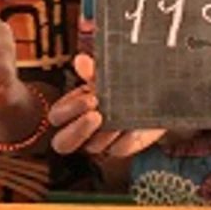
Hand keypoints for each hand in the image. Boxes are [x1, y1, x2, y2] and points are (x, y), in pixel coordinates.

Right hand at [47, 53, 165, 155]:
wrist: (154, 93)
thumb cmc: (122, 82)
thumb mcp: (107, 75)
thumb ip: (93, 71)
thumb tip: (80, 60)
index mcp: (72, 109)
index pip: (57, 117)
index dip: (68, 111)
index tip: (90, 98)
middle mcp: (82, 129)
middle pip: (63, 143)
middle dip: (78, 131)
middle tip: (96, 115)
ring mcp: (100, 141)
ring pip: (94, 146)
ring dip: (105, 133)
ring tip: (118, 119)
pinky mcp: (120, 147)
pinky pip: (119, 149)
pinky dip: (126, 139)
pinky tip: (134, 128)